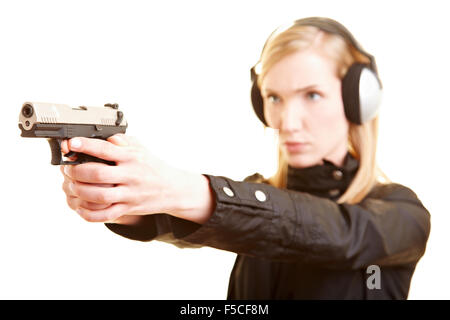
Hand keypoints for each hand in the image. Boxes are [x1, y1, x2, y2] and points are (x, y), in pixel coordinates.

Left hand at [60, 134, 200, 222]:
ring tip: (73, 186)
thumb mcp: (140, 148)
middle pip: (98, 174)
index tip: (72, 143)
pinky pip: (106, 215)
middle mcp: (131, 175)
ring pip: (100, 195)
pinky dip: (90, 213)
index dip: (86, 146)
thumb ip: (122, 141)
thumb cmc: (152, 166)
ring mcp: (130, 194)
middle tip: (68, 169)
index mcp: (132, 157)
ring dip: (81, 191)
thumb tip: (103, 137)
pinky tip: (81, 207)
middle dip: (77, 171)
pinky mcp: (129, 208)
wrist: (173, 188)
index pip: (106, 150)